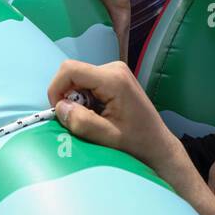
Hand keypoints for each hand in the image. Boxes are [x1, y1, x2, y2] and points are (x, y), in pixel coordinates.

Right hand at [47, 60, 180, 174]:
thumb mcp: (107, 137)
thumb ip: (82, 121)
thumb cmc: (137, 143)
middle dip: (69, 98)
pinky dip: (86, 100)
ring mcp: (115, 71)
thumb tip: (60, 107)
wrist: (158, 145)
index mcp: (113, 79)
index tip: (60, 111)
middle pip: (73, 74)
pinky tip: (100, 115)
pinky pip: (88, 83)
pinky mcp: (115, 77)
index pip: (70, 70)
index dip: (57, 89)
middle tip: (82, 120)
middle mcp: (114, 68)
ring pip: (79, 79)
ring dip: (79, 101)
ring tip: (95, 120)